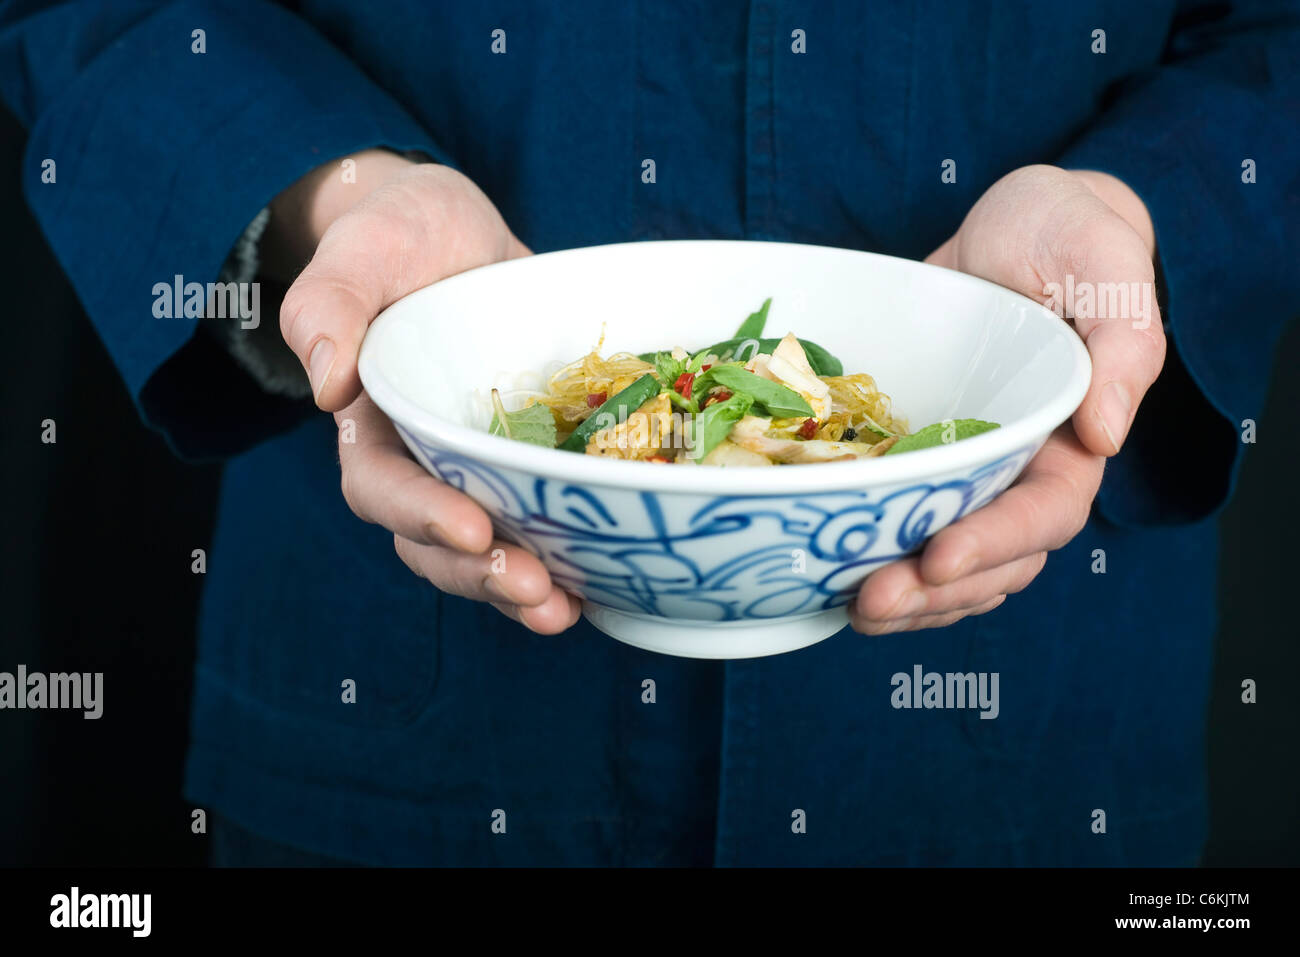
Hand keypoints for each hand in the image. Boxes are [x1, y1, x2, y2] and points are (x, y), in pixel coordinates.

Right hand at [274, 152, 579, 632]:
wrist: (457, 233)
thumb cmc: (399, 234)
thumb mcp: (361, 246)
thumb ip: (328, 303)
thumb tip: (325, 386)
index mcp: (372, 423)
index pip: (382, 486)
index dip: (421, 516)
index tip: (471, 529)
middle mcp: (424, 460)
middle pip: (436, 543)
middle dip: (482, 574)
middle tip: (535, 589)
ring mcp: (480, 467)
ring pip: (491, 549)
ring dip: (525, 588)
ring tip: (566, 608)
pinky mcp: (532, 460)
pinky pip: (545, 518)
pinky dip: (570, 554)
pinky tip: (608, 575)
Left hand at [852, 165, 1165, 634]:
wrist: (1010, 225)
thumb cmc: (1069, 235)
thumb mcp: (1106, 266)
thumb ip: (1125, 343)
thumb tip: (1105, 436)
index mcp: (1072, 440)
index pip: (1045, 514)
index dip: (996, 543)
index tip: (939, 557)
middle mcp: (1018, 468)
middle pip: (991, 560)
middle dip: (935, 592)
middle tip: (870, 603)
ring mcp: (964, 467)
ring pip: (945, 560)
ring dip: (904, 595)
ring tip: (848, 607)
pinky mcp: (915, 454)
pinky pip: (902, 519)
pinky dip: (874, 555)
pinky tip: (829, 573)